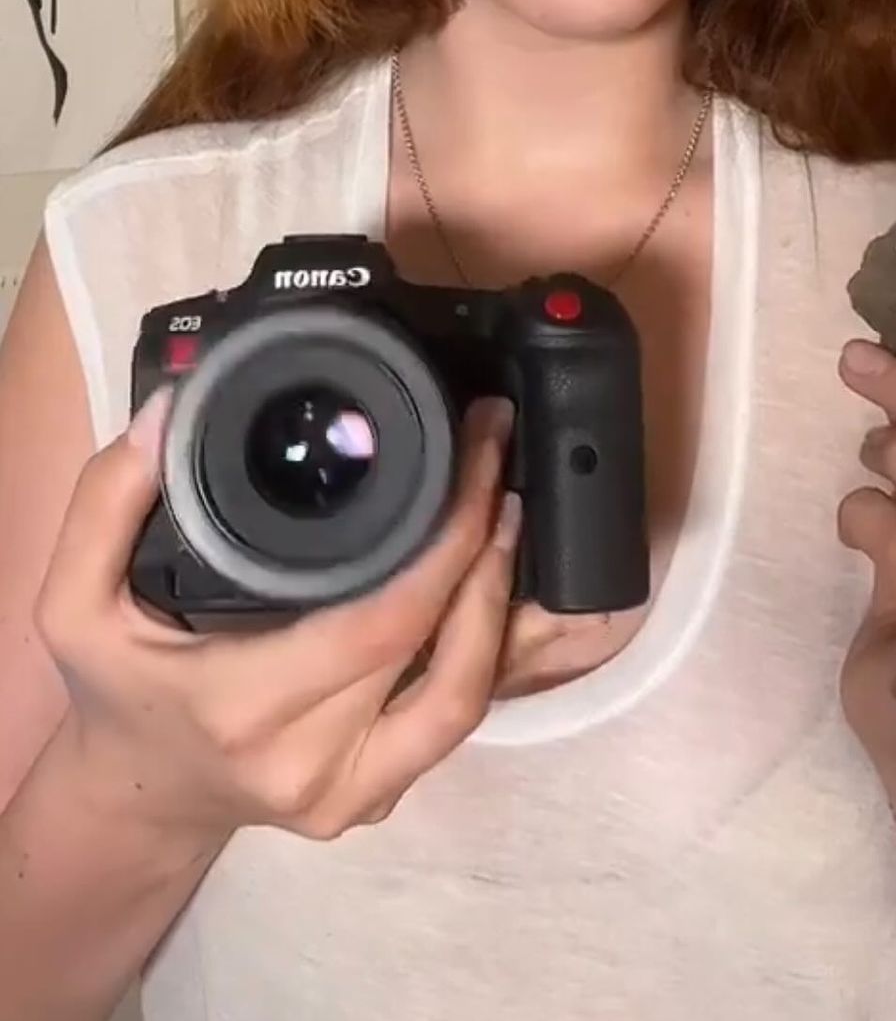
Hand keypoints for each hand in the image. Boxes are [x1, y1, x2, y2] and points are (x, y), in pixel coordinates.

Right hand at [35, 392, 517, 846]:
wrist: (137, 796)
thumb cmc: (119, 690)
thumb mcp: (75, 602)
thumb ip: (106, 503)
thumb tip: (170, 411)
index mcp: (243, 707)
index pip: (381, 625)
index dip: (447, 539)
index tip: (470, 451)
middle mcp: (310, 762)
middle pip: (441, 659)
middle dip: (484, 548)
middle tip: (494, 456)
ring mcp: (354, 793)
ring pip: (468, 701)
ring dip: (502, 605)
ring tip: (506, 513)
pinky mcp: (379, 797)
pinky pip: (457, 724)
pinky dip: (490, 650)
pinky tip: (496, 580)